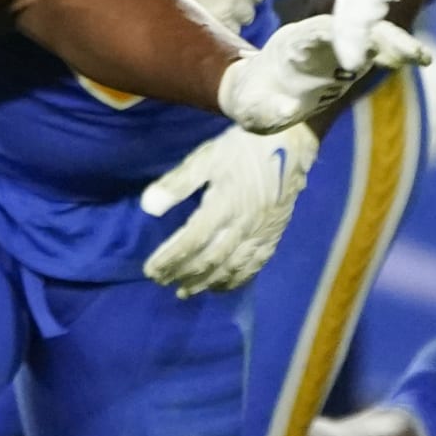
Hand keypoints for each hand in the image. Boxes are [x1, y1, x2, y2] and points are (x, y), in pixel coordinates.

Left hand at [140, 122, 318, 297]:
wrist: (289, 143)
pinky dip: (236, 280)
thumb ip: (177, 184)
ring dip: (206, 282)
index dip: (169, 259)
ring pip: (231, 267)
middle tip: (162, 282)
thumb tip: (147, 208)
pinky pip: (255, 265)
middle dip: (183, 273)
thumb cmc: (240, 148)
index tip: (150, 271)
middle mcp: (242, 226)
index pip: (190, 242)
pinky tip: (222, 287)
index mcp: (222, 206)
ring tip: (185, 291)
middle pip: (209, 259)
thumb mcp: (204, 159)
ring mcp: (261, 234)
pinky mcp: (274, 235)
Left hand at [217, 14, 428, 132]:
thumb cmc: (253, 102)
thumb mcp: (250, 111)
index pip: (314, 33)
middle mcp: (315, 38)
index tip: (359, 51)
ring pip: (368, 33)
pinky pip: (378, 50)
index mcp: (290, 45)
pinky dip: (398, 52)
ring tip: (421, 56)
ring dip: (394, 41)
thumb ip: (265, 110)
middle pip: (348, 25)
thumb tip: (287, 108)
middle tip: (405, 51)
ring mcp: (336, 46)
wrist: (257, 95)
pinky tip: (421, 59)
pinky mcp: (352, 59)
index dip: (337, 36)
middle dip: (375, 34)